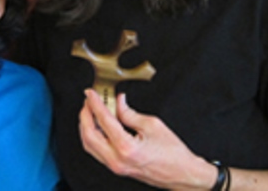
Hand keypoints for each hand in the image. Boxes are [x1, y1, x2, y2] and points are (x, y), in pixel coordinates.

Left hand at [79, 89, 216, 189]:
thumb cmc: (172, 153)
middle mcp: (117, 160)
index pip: (103, 121)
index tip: (90, 93)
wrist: (182, 173)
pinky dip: (94, 136)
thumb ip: (130, 113)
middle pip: (88, 135)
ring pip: (90, 145)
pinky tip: (98, 126)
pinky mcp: (116, 168)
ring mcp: (115, 167)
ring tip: (91, 111)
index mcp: (126, 148)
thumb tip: (118, 102)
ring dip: (86, 126)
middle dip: (85, 115)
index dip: (95, 104)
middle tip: (88, 101)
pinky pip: (97, 151)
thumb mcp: (152, 125)